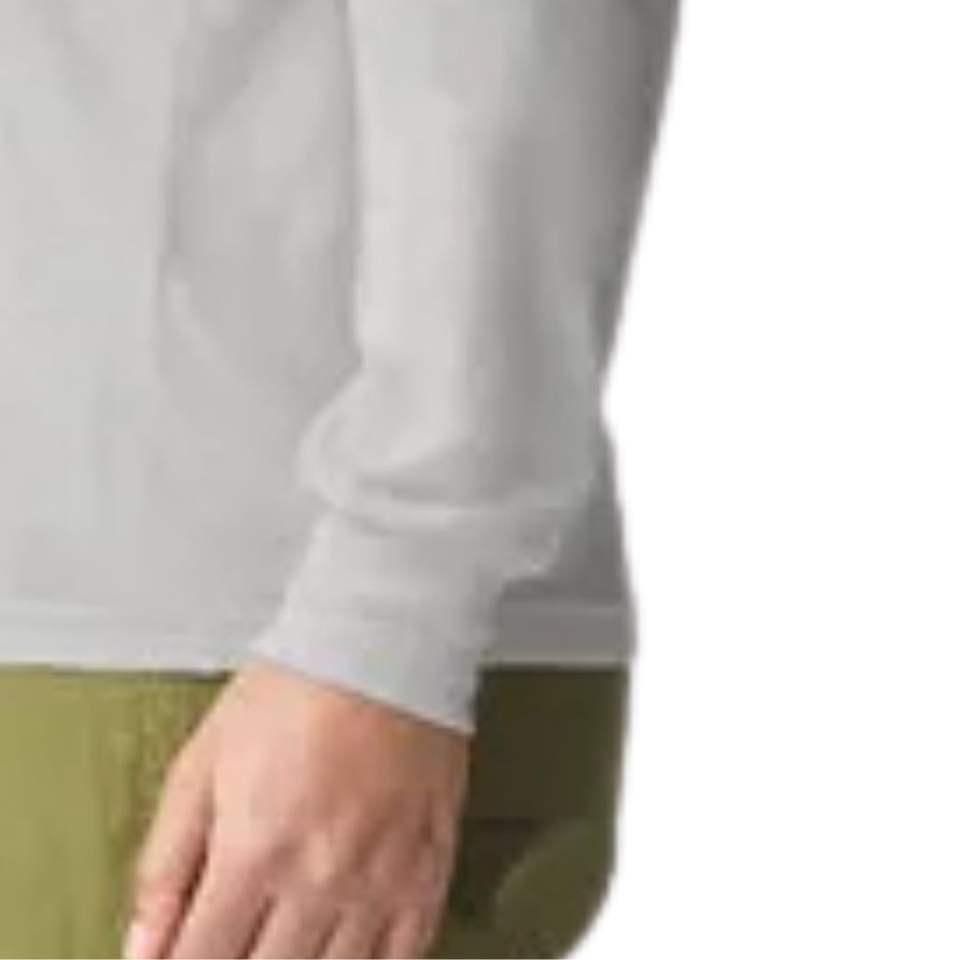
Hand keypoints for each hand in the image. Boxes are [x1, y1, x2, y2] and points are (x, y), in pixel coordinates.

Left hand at [125, 659, 469, 958]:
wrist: (382, 646)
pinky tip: (347, 957)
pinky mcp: (430, 867)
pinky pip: (404, 957)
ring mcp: (382, 879)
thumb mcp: (202, 762)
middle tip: (237, 941)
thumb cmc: (292, 693)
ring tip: (284, 945)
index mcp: (255, 849)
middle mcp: (320, 878)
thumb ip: (166, 863)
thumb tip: (140, 950)